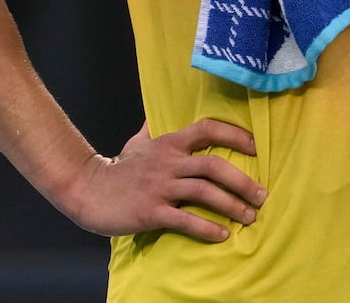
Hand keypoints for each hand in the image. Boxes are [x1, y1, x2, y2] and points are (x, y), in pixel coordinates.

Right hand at [62, 119, 266, 242]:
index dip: (235, 134)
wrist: (87, 190)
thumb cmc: (117, 168)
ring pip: (204, 192)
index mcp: (169, 143)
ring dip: (231, 205)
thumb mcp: (137, 142)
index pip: (207, 128)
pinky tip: (222, 235)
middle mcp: (168, 162)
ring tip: (249, 217)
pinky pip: (185, 219)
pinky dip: (206, 228)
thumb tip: (160, 114)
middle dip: (242, 181)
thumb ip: (153, 129)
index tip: (256, 147)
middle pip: (213, 165)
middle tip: (262, 195)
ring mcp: (160, 187)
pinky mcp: (151, 211)